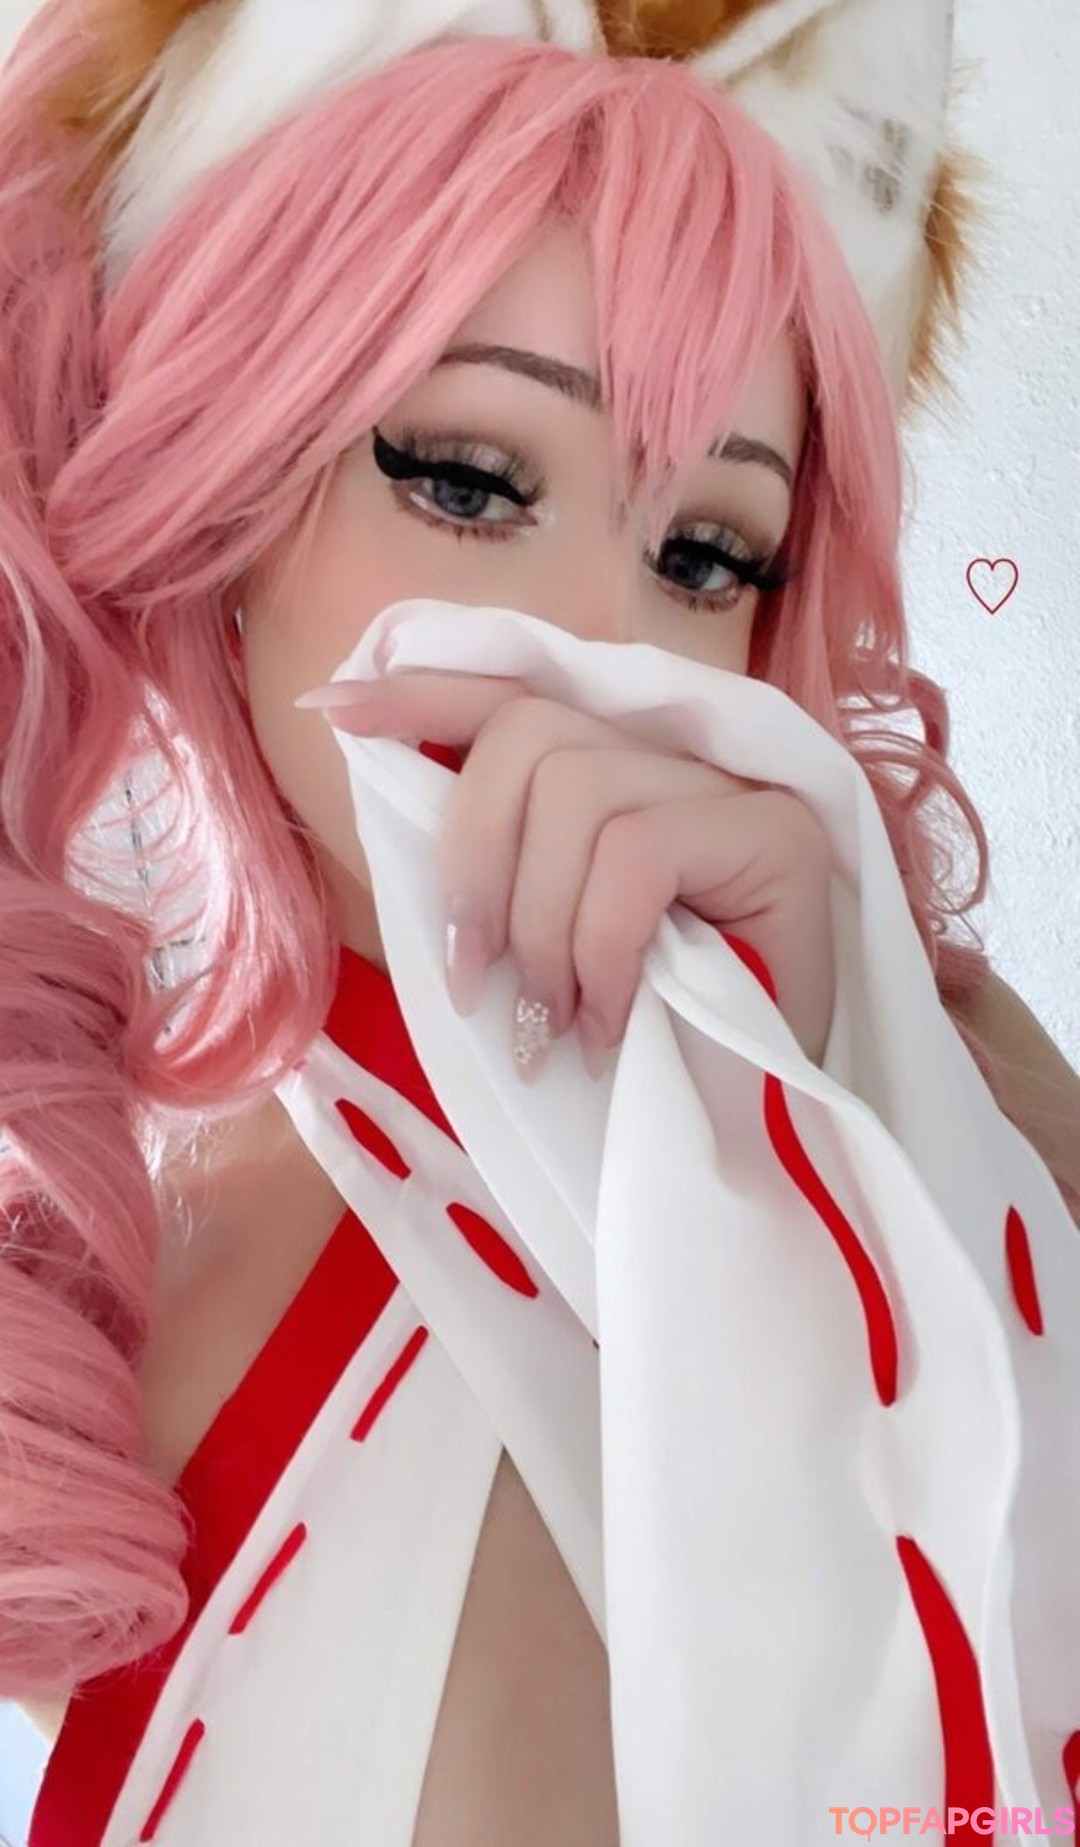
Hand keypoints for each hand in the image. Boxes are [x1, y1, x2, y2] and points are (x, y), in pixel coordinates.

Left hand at [298, 672, 837, 1076]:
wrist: (772, 1137)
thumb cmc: (656, 1052)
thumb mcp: (551, 953)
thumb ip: (500, 876)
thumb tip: (389, 799)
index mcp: (622, 775)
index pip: (516, 697)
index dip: (424, 697)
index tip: (332, 711)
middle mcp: (684, 759)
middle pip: (530, 735)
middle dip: (475, 863)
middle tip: (478, 986)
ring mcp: (739, 788)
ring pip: (578, 792)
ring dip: (542, 928)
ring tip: (556, 1027)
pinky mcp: (780, 833)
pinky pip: (637, 856)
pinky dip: (602, 949)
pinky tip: (611, 1026)